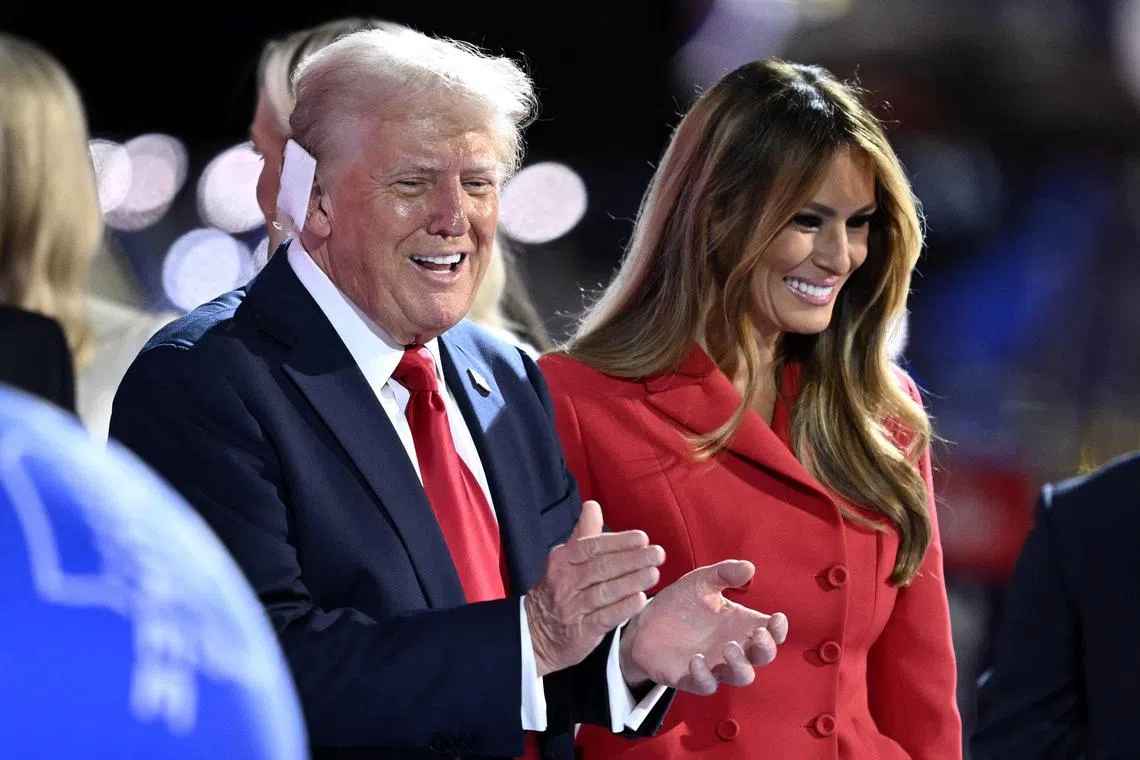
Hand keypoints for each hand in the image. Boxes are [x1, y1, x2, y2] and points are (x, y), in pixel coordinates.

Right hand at [525, 501, 664, 676]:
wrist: (535, 634)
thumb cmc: (559, 591)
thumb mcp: (565, 560)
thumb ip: (583, 534)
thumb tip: (592, 505)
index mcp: (562, 560)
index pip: (592, 546)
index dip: (618, 542)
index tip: (643, 538)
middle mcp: (564, 582)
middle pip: (601, 568)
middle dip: (632, 560)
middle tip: (658, 554)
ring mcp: (571, 608)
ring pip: (604, 592)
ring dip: (632, 582)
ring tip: (654, 574)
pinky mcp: (579, 632)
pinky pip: (603, 618)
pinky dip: (623, 609)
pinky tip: (640, 601)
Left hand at [619, 559, 787, 694]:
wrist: (644, 622)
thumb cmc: (680, 603)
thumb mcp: (700, 581)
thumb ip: (724, 573)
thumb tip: (749, 567)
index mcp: (740, 624)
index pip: (771, 631)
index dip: (779, 629)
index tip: (777, 618)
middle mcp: (733, 646)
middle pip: (762, 656)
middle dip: (766, 648)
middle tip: (758, 635)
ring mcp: (714, 665)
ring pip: (741, 676)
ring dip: (740, 665)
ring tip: (728, 648)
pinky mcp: (691, 678)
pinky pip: (706, 685)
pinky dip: (704, 676)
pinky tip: (695, 659)